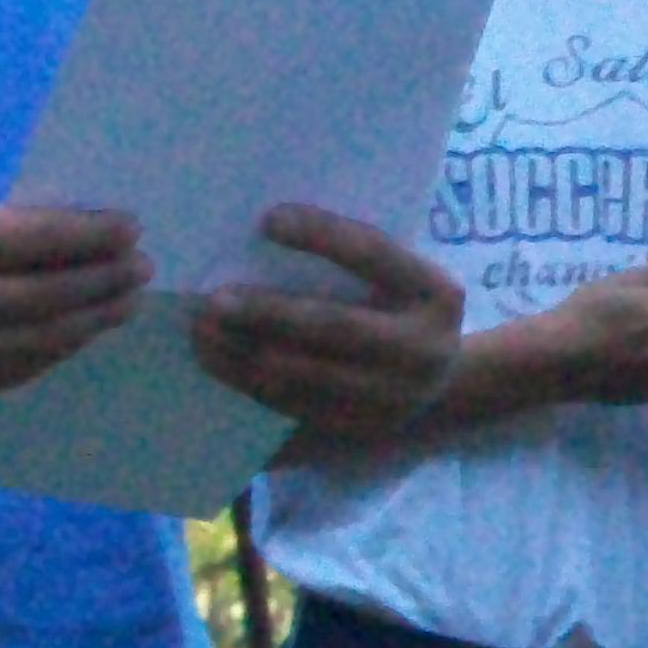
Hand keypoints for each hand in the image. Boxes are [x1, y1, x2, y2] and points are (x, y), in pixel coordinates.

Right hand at [0, 202, 148, 406]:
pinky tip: (72, 336)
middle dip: (107, 281)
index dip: (95, 234)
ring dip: (92, 322)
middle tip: (141, 268)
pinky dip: (52, 352)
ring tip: (121, 303)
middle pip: (54, 297)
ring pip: (44, 344)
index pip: (41, 239)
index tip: (130, 226)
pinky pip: (15, 374)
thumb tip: (69, 241)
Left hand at [189, 204, 463, 441]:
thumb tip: (269, 229)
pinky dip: (251, 383)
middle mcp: (423, 349)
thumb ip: (357, 257)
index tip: (268, 220)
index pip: (374, 254)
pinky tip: (218, 361)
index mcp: (435, 293)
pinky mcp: (361, 428)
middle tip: (215, 300)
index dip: (322, 235)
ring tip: (202, 331)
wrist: (444, 385)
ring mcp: (394, 397)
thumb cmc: (402, 309)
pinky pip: (296, 406)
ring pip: (308, 375)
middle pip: (337, 326)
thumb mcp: (402, 277)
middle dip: (270, 313)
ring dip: (246, 354)